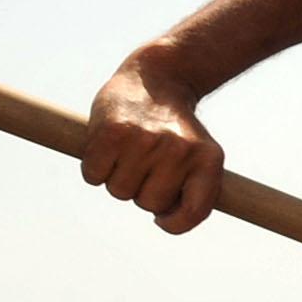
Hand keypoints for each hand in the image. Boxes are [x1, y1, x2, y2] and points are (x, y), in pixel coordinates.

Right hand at [83, 53, 225, 233]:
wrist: (156, 78)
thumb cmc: (174, 129)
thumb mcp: (199, 157)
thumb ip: (193, 193)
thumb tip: (166, 222)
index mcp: (207, 159)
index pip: (192, 213)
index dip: (173, 222)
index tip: (163, 216)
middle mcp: (179, 149)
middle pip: (148, 205)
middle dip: (141, 191)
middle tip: (145, 162)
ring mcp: (145, 139)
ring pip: (119, 192)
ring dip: (117, 178)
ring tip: (128, 150)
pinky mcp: (112, 132)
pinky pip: (94, 175)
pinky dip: (95, 168)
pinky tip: (108, 146)